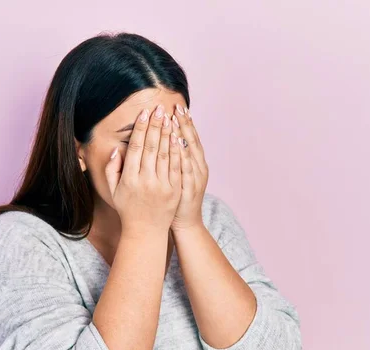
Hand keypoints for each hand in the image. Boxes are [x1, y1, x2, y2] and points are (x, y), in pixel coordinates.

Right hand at [105, 105, 182, 234]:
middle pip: (152, 147)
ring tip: (169, 117)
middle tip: (159, 109)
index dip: (140, 129)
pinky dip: (177, 150)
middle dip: (155, 126)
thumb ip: (112, 169)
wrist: (146, 230)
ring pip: (165, 154)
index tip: (144, 113)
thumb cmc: (128, 208)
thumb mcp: (113, 190)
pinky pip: (176, 166)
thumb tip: (118, 149)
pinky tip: (177, 136)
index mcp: (129, 178)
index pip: (136, 148)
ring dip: (167, 133)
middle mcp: (145, 180)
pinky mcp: (174, 190)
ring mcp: (161, 185)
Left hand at [170, 104, 208, 231]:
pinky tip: (176, 143)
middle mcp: (198, 168)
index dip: (185, 123)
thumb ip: (176, 159)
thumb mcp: (179, 176)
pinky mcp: (189, 188)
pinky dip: (182, 154)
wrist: (185, 222)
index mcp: (196, 164)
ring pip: (189, 152)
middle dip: (184, 123)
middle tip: (178, 106)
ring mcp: (195, 178)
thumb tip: (171, 138)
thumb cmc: (177, 198)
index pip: (191, 139)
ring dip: (183, 135)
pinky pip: (185, 168)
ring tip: (175, 119)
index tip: (178, 107)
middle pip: (192, 141)